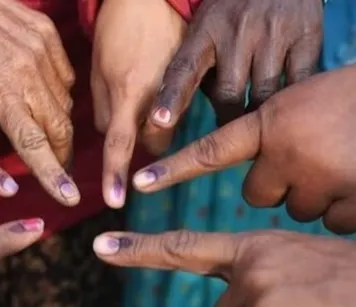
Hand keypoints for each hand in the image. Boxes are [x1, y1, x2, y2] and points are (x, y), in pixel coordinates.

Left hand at [0, 0, 78, 204]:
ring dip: (59, 125)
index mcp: (1, 93)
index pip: (35, 144)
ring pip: (66, 105)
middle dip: (62, 154)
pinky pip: (67, 78)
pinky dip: (59, 95)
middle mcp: (29, 74)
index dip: (53, 174)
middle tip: (58, 167)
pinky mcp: (50, 36)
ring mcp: (43, 52)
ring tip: (44, 130)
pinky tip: (41, 95)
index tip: (69, 196)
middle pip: (60, 129)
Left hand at [91, 0, 185, 207]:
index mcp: (128, 90)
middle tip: (138, 112)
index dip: (115, 174)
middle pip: (157, 144)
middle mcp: (160, 94)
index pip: (119, 143)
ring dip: (164, 122)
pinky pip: (192, 107)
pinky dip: (180, 106)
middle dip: (147, 139)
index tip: (114, 202)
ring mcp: (185, 86)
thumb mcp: (98, 68)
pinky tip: (171, 86)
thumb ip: (104, 109)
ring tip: (153, 90)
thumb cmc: (116, 28)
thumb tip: (111, 140)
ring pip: (175, 127)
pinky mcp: (203, 77)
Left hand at [94, 229, 355, 306]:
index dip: (139, 250)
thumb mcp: (298, 266)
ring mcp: (261, 299)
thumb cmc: (346, 279)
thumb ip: (254, 280)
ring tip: (302, 304)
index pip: (183, 249)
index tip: (101, 247)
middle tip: (289, 303)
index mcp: (256, 251)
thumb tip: (230, 301)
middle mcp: (252, 273)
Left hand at [132, 65, 355, 233]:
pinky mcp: (350, 204)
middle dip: (277, 183)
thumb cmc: (354, 97)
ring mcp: (322, 181)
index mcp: (274, 120)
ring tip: (343, 160)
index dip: (174, 167)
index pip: (212, 149)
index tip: (140, 182)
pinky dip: (343, 206)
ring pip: (297, 208)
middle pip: (257, 194)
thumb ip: (272, 131)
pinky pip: (331, 219)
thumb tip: (257, 171)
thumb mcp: (305, 99)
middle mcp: (291, 153)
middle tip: (310, 156)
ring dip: (315, 192)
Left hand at [150, 0, 322, 128]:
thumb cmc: (234, 9)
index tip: (160, 122)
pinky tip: (289, 106)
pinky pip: (298, 83)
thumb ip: (201, 64)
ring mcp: (273, 34)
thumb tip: (195, 110)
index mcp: (205, 31)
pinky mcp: (305, 37)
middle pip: (227, 94)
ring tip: (260, 125)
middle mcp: (237, 32)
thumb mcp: (207, 27)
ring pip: (263, 95)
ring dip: (259, 116)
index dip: (171, 98)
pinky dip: (292, 100)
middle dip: (227, 120)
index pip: (183, 69)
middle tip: (230, 136)